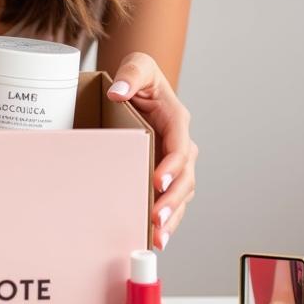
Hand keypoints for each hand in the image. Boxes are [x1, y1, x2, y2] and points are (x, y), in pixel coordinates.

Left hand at [106, 51, 196, 251]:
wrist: (136, 86)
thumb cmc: (139, 76)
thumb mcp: (138, 65)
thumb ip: (131, 74)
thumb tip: (118, 91)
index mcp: (176, 119)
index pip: (179, 146)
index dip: (172, 165)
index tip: (158, 180)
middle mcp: (180, 143)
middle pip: (184, 177)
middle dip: (173, 200)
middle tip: (157, 218)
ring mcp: (173, 162)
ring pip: (181, 194)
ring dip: (172, 217)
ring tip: (158, 237)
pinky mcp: (164, 174)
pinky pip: (170, 199)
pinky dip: (166, 218)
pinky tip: (155, 237)